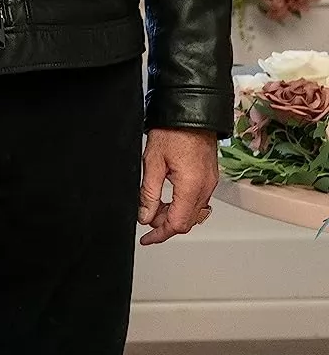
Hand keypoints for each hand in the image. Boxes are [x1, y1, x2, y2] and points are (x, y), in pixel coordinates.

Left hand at [139, 127, 218, 244]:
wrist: (191, 114)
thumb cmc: (173, 132)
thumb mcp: (152, 163)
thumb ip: (149, 193)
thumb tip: (145, 216)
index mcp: (192, 187)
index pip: (178, 224)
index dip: (160, 234)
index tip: (147, 239)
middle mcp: (205, 188)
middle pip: (187, 221)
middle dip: (164, 225)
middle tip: (145, 219)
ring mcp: (210, 183)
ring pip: (193, 212)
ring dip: (173, 215)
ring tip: (153, 208)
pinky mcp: (209, 177)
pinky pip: (198, 200)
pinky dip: (182, 205)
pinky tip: (167, 199)